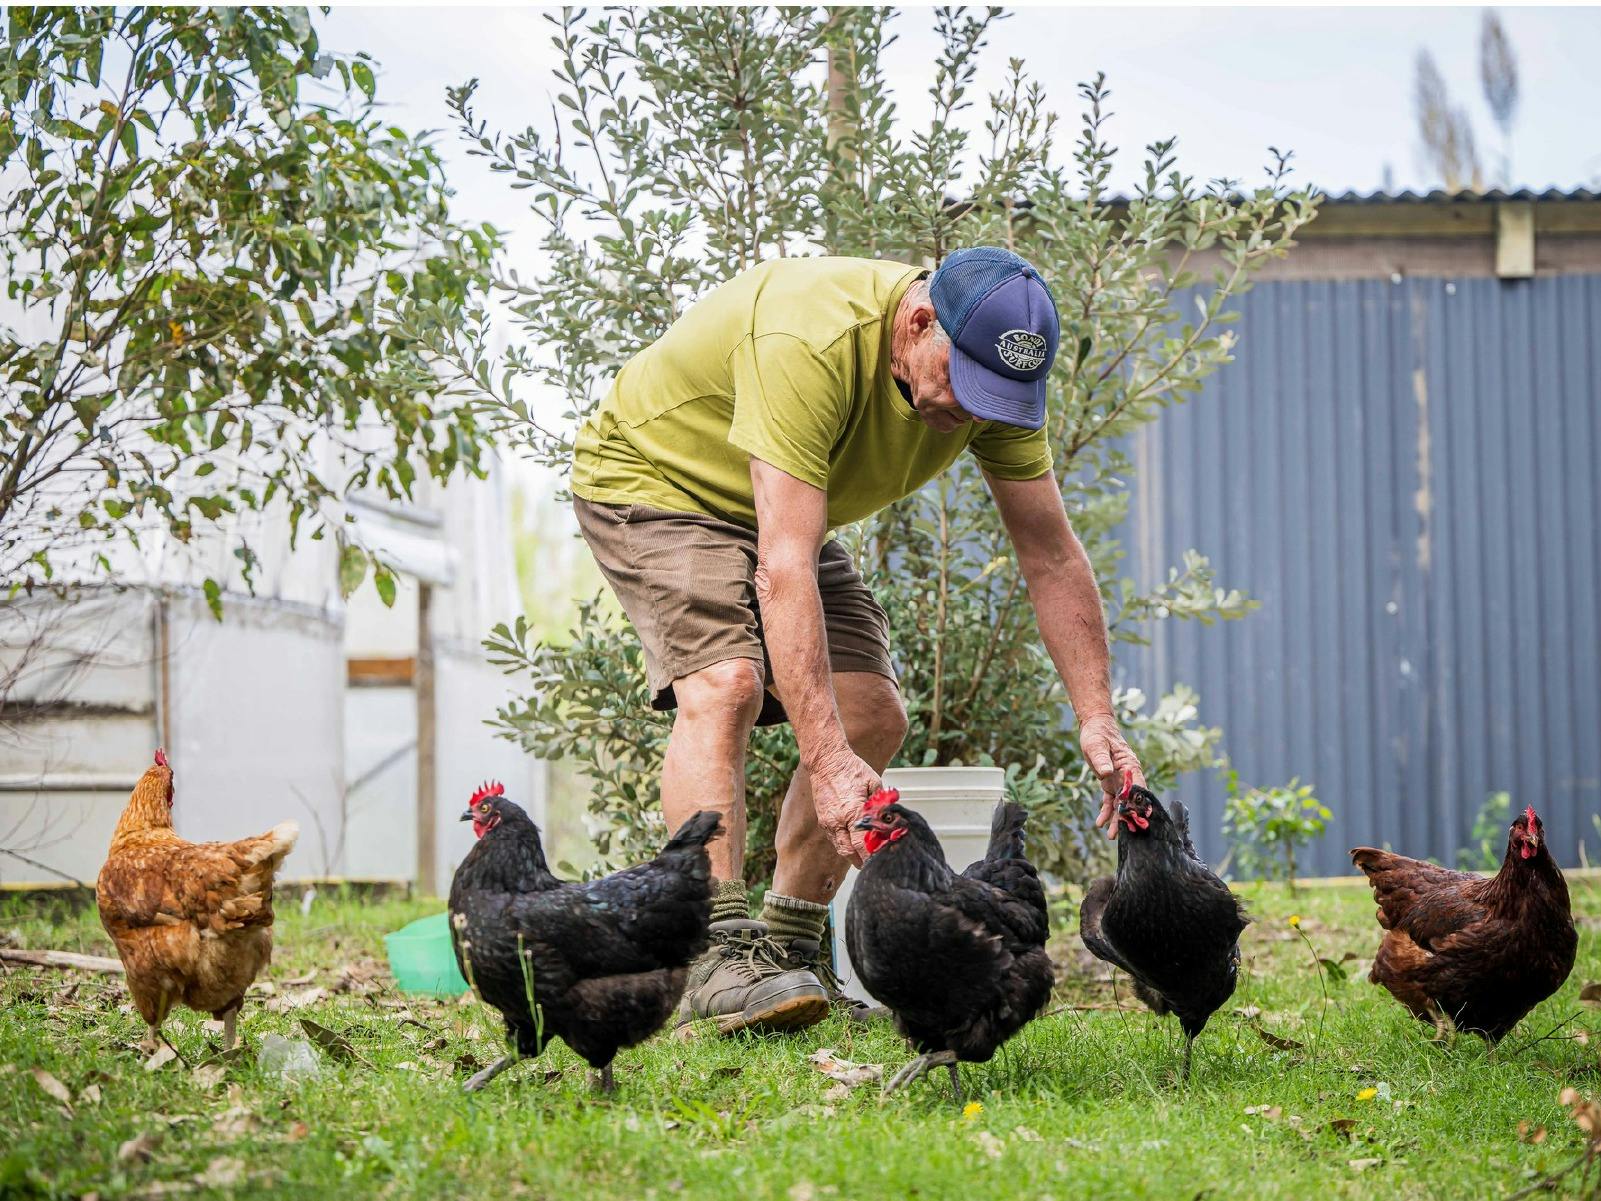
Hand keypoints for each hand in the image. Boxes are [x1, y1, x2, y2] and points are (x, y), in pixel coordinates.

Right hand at [810, 749, 880, 865]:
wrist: (826, 762)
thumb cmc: (851, 770)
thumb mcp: (874, 783)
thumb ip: (881, 804)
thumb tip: (892, 820)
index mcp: (852, 811)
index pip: (863, 843)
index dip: (873, 854)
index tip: (884, 858)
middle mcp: (838, 821)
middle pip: (851, 853)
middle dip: (864, 861)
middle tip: (876, 864)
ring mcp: (828, 822)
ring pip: (842, 849)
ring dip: (854, 855)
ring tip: (867, 857)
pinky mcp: (823, 821)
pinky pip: (835, 840)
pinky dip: (846, 846)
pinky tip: (855, 844)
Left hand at [1080, 713, 1145, 839]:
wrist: (1094, 727)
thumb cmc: (1097, 734)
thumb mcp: (1096, 745)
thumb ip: (1102, 759)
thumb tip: (1107, 773)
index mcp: (1130, 766)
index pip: (1138, 788)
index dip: (1139, 803)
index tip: (1138, 819)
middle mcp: (1128, 775)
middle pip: (1130, 800)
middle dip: (1127, 817)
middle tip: (1122, 834)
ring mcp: (1119, 780)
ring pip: (1121, 803)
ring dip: (1117, 819)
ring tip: (1111, 836)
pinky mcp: (1110, 782)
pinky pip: (1110, 800)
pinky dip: (1106, 811)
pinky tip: (1100, 823)